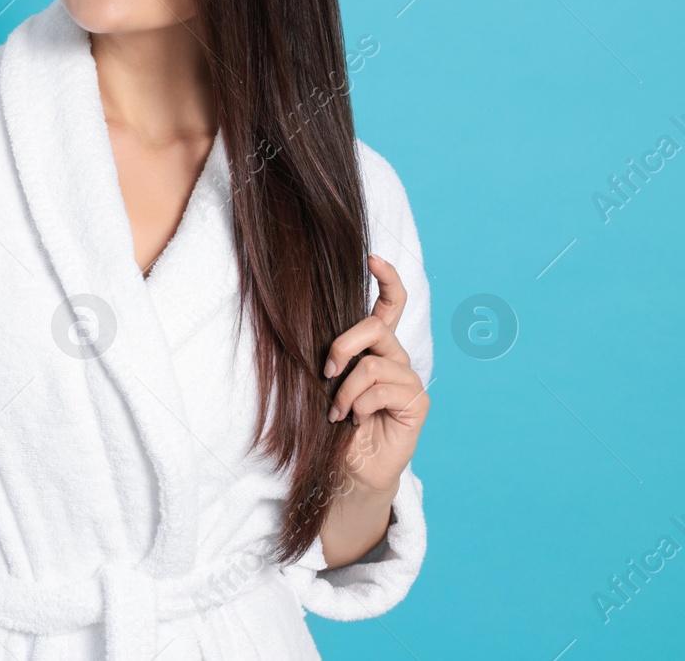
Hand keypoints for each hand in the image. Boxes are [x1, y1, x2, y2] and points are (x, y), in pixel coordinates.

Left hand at [323, 255, 429, 497]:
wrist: (348, 465)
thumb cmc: (333, 420)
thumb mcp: (327, 380)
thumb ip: (331, 354)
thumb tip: (305, 325)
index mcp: (376, 346)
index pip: (391, 303)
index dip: (387, 278)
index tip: (373, 258)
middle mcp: (396, 357)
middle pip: (376, 326)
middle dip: (342, 345)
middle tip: (326, 372)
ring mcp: (408, 378)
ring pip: (372, 364)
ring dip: (345, 390)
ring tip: (336, 412)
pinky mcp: (416, 402)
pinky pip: (382, 390)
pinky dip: (358, 405)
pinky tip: (354, 420)